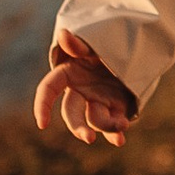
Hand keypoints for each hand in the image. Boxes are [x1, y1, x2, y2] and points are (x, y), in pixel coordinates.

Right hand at [34, 28, 136, 149]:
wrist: (132, 49)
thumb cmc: (107, 44)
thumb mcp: (94, 43)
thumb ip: (80, 44)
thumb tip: (63, 34)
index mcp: (67, 73)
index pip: (49, 89)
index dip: (42, 105)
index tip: (42, 124)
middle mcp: (79, 91)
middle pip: (71, 113)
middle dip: (78, 127)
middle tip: (88, 138)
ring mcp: (97, 101)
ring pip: (95, 120)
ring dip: (107, 125)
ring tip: (122, 124)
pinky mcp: (115, 109)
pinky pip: (112, 125)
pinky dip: (115, 134)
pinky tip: (119, 140)